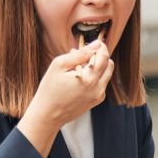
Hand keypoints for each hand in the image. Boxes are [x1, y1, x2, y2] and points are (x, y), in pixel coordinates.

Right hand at [18, 40, 113, 156]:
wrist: (47, 115)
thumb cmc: (49, 89)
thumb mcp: (60, 65)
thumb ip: (80, 53)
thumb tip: (96, 44)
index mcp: (90, 78)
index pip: (104, 56)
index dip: (100, 46)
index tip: (93, 42)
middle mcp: (98, 88)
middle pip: (109, 64)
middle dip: (100, 56)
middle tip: (85, 54)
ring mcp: (98, 96)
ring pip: (107, 74)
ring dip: (98, 67)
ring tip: (80, 67)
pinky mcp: (96, 101)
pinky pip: (101, 84)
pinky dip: (95, 78)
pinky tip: (80, 78)